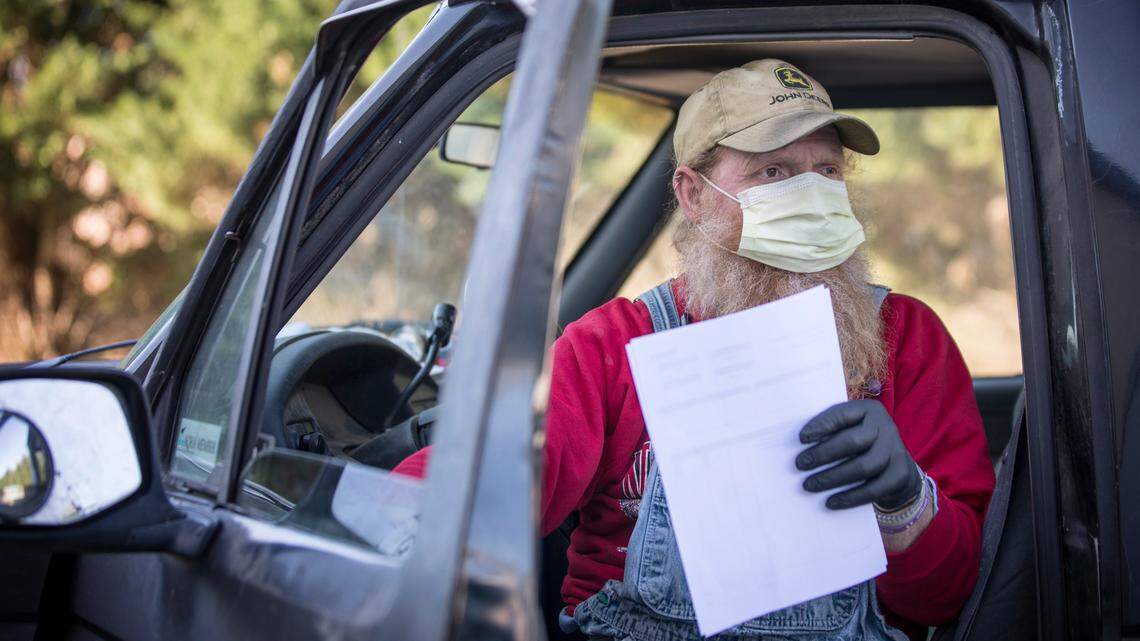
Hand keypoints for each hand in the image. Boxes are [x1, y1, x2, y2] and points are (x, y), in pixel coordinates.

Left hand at [795, 399, 922, 509]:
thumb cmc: (859, 442)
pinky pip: (874, 489)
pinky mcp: (900, 474)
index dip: (821, 425)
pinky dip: (850, 497)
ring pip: (863, 466)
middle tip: (800, 465)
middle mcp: (885, 427)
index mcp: (868, 410)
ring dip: (833, 478)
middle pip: (853, 441)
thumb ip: (829, 430)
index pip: (842, 415)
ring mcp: (895, 450)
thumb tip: (796, 445)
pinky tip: (830, 502)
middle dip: (823, 454)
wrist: (894, 462)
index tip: (801, 439)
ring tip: (810, 485)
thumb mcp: (848, 428)